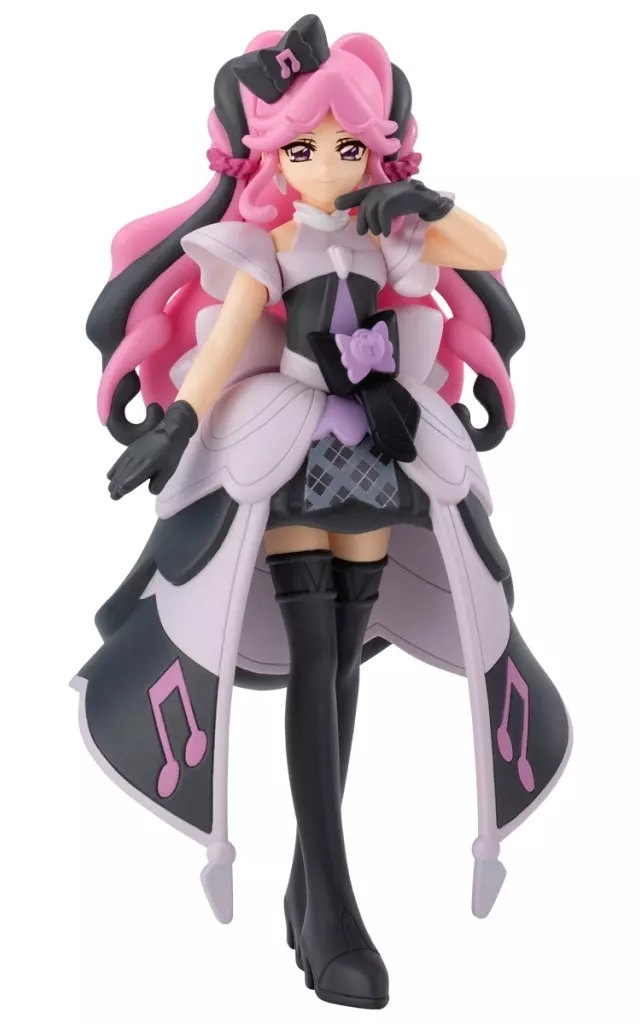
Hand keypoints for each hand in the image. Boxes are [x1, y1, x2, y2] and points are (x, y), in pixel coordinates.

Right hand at [107, 400, 197, 499]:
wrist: (168, 433)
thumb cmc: (170, 455)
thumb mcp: (169, 471)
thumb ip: (159, 483)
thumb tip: (150, 491)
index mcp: (146, 467)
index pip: (131, 480)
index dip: (124, 487)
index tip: (119, 493)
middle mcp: (136, 461)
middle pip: (123, 476)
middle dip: (117, 487)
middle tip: (113, 496)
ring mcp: (132, 454)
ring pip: (120, 469)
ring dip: (115, 480)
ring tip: (110, 489)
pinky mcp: (130, 450)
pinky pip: (119, 461)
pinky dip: (114, 469)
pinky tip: (110, 476)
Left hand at [335, 180, 453, 236]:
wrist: (420, 198)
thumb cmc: (401, 203)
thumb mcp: (384, 206)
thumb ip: (371, 211)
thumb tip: (359, 225)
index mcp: (372, 192)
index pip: (355, 196)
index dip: (345, 200)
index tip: (337, 205)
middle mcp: (375, 192)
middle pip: (363, 212)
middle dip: (364, 225)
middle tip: (371, 231)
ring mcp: (382, 195)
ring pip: (371, 217)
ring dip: (376, 228)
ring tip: (381, 231)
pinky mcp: (389, 201)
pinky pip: (381, 218)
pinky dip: (384, 228)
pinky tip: (387, 232)